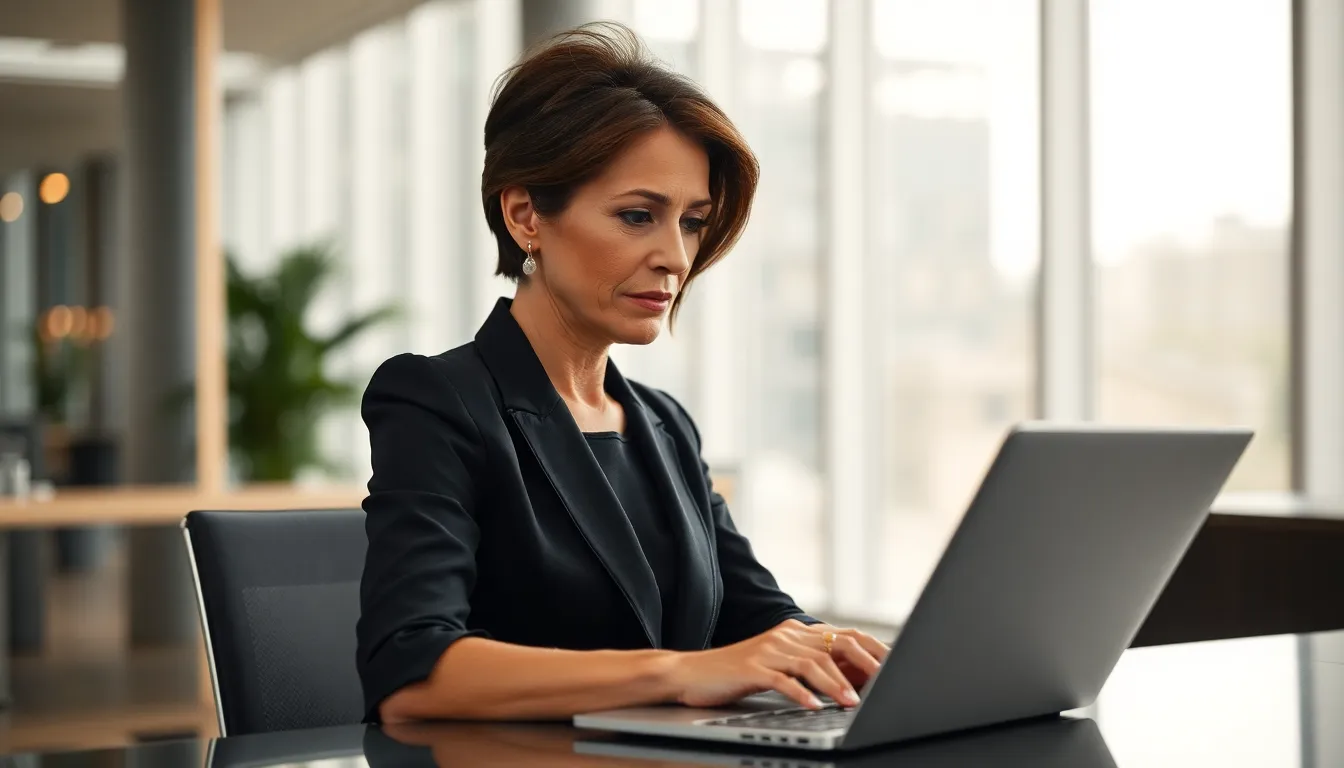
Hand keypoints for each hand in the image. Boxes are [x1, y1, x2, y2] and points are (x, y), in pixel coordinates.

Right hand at [666, 620, 884, 710]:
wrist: (693, 672)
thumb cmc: (739, 672)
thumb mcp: (779, 664)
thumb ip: (811, 664)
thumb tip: (853, 677)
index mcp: (795, 631)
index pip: (844, 635)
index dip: (871, 649)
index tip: (892, 666)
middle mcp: (785, 635)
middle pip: (833, 645)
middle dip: (862, 665)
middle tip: (883, 683)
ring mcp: (768, 650)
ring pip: (812, 663)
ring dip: (836, 684)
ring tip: (852, 703)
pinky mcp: (752, 667)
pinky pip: (783, 680)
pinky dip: (801, 694)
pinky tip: (813, 706)